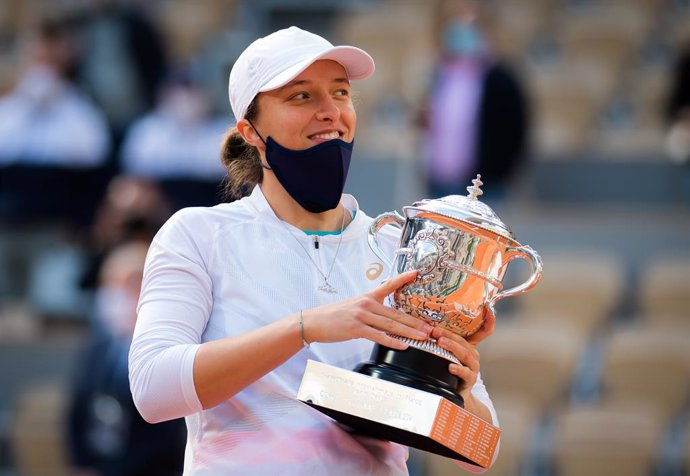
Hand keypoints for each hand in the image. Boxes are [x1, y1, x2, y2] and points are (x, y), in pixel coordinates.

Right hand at [302, 270, 431, 348]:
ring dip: (409, 332)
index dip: (403, 279)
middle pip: (396, 313)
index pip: (389, 285)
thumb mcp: (353, 306)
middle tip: (429, 328)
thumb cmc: (333, 316)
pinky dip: (393, 341)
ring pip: (391, 325)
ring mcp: (362, 316)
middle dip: (415, 322)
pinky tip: (403, 345)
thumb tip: (385, 317)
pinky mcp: (356, 328)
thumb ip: (370, 309)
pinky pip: (379, 336)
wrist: (314, 322)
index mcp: (367, 296)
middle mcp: (367, 304)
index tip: (417, 273)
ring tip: (422, 337)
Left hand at [432, 311, 494, 400]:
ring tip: (440, 342)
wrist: (455, 394)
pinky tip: (450, 366)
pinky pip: (465, 373)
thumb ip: (441, 341)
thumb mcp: (446, 354)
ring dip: (452, 347)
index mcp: (469, 346)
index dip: (489, 320)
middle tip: (434, 330)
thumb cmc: (449, 370)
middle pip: (463, 341)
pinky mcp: (470, 380)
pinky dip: (458, 369)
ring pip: (464, 354)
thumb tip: (427, 326)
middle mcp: (473, 355)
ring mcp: (473, 367)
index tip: (489, 308)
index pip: (483, 331)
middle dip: (448, 334)